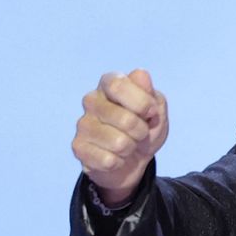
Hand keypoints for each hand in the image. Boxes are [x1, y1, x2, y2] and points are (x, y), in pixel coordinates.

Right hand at [72, 69, 168, 205]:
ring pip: (119, 143)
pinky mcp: (78, 147)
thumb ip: (151, 94)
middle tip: (140, 133)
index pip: (118, 86)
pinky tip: (115, 157)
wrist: (134, 159)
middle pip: (125, 119)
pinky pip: (109, 160)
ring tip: (127, 144)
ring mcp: (82, 124)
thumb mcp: (157, 111)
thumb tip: (140, 74)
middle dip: (142, 131)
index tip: (152, 112)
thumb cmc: (145, 128)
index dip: (142, 103)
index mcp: (109, 84)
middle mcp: (91, 100)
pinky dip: (119, 162)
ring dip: (131, 148)